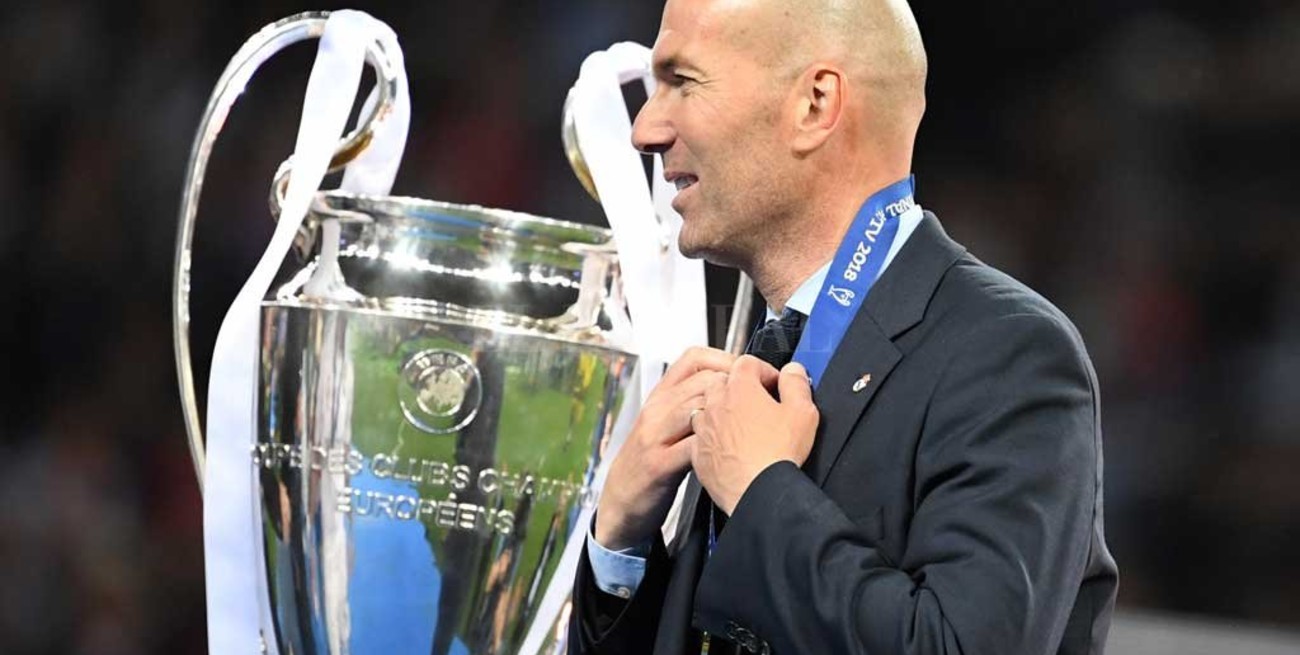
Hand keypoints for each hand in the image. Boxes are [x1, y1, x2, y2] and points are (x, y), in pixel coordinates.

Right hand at [594, 347, 735, 550]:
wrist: (621, 499)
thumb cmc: (652, 461)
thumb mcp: (667, 424)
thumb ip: (692, 405)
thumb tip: (734, 389)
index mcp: (661, 396)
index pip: (694, 358)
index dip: (729, 360)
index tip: (754, 373)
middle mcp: (656, 410)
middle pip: (705, 381)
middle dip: (741, 388)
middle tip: (767, 401)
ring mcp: (654, 436)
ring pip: (699, 408)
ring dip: (732, 415)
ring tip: (755, 426)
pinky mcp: (657, 465)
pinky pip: (693, 446)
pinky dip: (718, 448)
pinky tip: (735, 454)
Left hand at [690, 357, 818, 514]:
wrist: (756, 492)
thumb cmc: (776, 455)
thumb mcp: (802, 412)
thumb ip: (797, 384)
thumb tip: (793, 371)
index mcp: (740, 388)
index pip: (747, 362)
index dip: (764, 370)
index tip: (774, 384)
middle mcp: (716, 403)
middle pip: (722, 381)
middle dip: (739, 387)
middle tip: (758, 403)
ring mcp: (703, 428)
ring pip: (707, 407)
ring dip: (722, 411)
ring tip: (742, 425)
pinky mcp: (698, 452)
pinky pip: (702, 436)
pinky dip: (713, 437)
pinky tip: (730, 448)